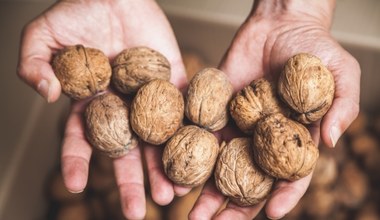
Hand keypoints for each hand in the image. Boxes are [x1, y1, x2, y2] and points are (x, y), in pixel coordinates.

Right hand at [17, 0, 187, 218]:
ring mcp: (149, 97)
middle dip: (130, 181)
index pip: (82, 139)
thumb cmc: (77, 12)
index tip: (76, 186)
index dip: (77, 162)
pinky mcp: (174, 80)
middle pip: (126, 150)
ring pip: (157, 139)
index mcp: (90, 102)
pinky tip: (199, 154)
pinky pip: (184, 108)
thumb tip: (45, 96)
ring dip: (163, 168)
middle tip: (135, 212)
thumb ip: (33, 65)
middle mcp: (121, 106)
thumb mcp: (42, 36)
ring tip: (170, 195)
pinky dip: (192, 131)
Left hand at [189, 0, 359, 218]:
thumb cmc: (316, 47)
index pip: (291, 174)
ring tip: (191, 211)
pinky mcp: (219, 108)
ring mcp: (240, 125)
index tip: (274, 214)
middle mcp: (264, 137)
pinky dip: (192, 151)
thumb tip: (332, 141)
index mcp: (294, 137)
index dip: (284, 195)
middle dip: (235, 204)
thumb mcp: (342, 72)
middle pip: (250, 178)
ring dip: (207, 188)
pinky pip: (204, 132)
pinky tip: (177, 169)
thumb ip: (342, 106)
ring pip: (222, 163)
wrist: (280, 22)